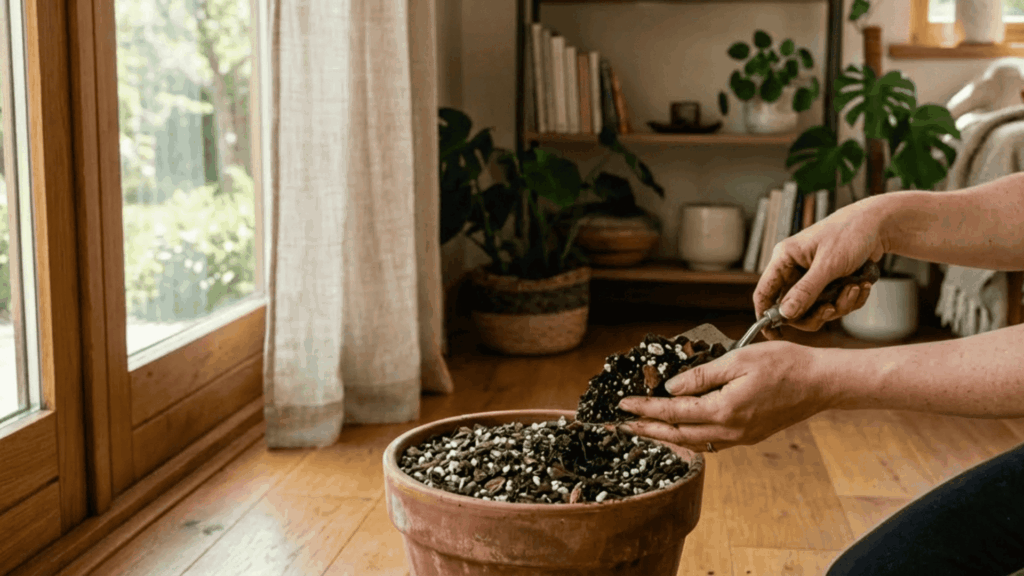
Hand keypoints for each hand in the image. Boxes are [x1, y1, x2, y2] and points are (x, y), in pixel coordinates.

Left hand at [615, 341, 831, 452]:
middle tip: (622, 425)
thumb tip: (671, 388)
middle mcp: (730, 430)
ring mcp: (741, 437)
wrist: (821, 383)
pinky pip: (710, 442)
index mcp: (724, 410)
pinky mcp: (749, 436)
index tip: (623, 406)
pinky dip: (688, 437)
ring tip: (644, 428)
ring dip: (666, 436)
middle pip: (678, 435)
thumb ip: (702, 376)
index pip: (673, 413)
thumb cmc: (784, 364)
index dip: (645, 409)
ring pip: (693, 442)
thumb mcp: (738, 359)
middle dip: (647, 429)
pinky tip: (680, 430)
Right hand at [756, 196, 889, 339]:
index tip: (774, 335)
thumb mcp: (828, 264)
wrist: (880, 224)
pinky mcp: (830, 284)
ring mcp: (813, 278)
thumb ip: (806, 291)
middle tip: (831, 309)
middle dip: (816, 313)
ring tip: (855, 288)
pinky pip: (834, 304)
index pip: (764, 292)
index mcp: (785, 259)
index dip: (765, 315)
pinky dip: (850, 299)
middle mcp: (795, 270)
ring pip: (816, 309)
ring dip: (839, 305)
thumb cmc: (850, 233)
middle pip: (792, 309)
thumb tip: (785, 314)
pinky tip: (861, 285)